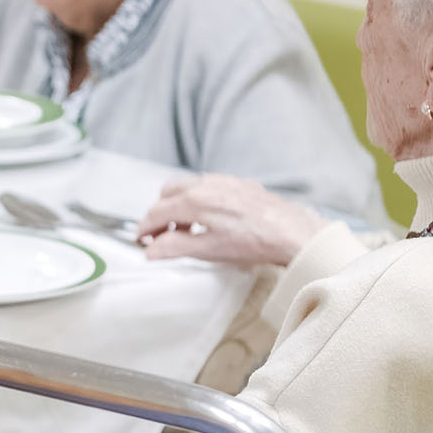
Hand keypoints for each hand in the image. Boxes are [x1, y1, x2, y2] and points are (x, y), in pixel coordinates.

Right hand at [137, 174, 330, 267]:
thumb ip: (174, 247)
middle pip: (167, 194)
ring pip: (187, 187)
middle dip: (159, 214)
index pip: (157, 212)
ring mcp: (222, 181)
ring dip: (179, 207)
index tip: (142, 240)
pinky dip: (198, 200)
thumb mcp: (209, 250)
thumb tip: (151, 250)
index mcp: (194, 201)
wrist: (290, 232)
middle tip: (161, 236)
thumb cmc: (254, 241)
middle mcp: (205, 184)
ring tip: (186, 231)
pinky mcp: (238, 183)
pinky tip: (209, 220)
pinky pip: (207, 186)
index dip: (144, 228)